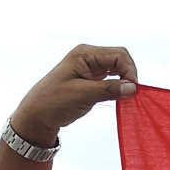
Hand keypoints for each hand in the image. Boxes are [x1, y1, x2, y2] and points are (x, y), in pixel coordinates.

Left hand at [9, 45, 137, 146]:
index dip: (129, 70)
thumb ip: (108, 89)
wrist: (37, 116)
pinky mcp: (91, 80)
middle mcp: (88, 57)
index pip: (118, 55)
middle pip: (120, 58)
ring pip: (117, 68)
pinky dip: (118, 86)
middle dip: (129, 74)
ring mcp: (90, 68)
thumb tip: (132, 88)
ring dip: (125, 80)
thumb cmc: (52, 102)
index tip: (133, 89)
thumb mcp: (82, 95)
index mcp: (84, 53)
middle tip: (132, 93)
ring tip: (126, 96)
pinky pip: (111, 78)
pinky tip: (120, 96)